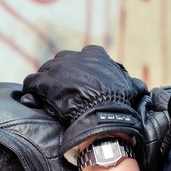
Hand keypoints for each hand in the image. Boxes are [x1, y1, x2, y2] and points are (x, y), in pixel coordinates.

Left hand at [21, 45, 147, 161]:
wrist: (102, 115)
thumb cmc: (118, 103)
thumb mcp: (131, 88)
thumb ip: (132, 84)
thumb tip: (141, 86)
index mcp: (95, 55)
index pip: (81, 58)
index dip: (78, 71)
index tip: (78, 83)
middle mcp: (74, 57)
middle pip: (60, 63)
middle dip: (59, 75)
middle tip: (60, 92)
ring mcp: (58, 68)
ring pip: (44, 71)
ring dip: (44, 84)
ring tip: (44, 97)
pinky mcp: (45, 81)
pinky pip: (31, 82)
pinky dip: (30, 90)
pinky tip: (31, 98)